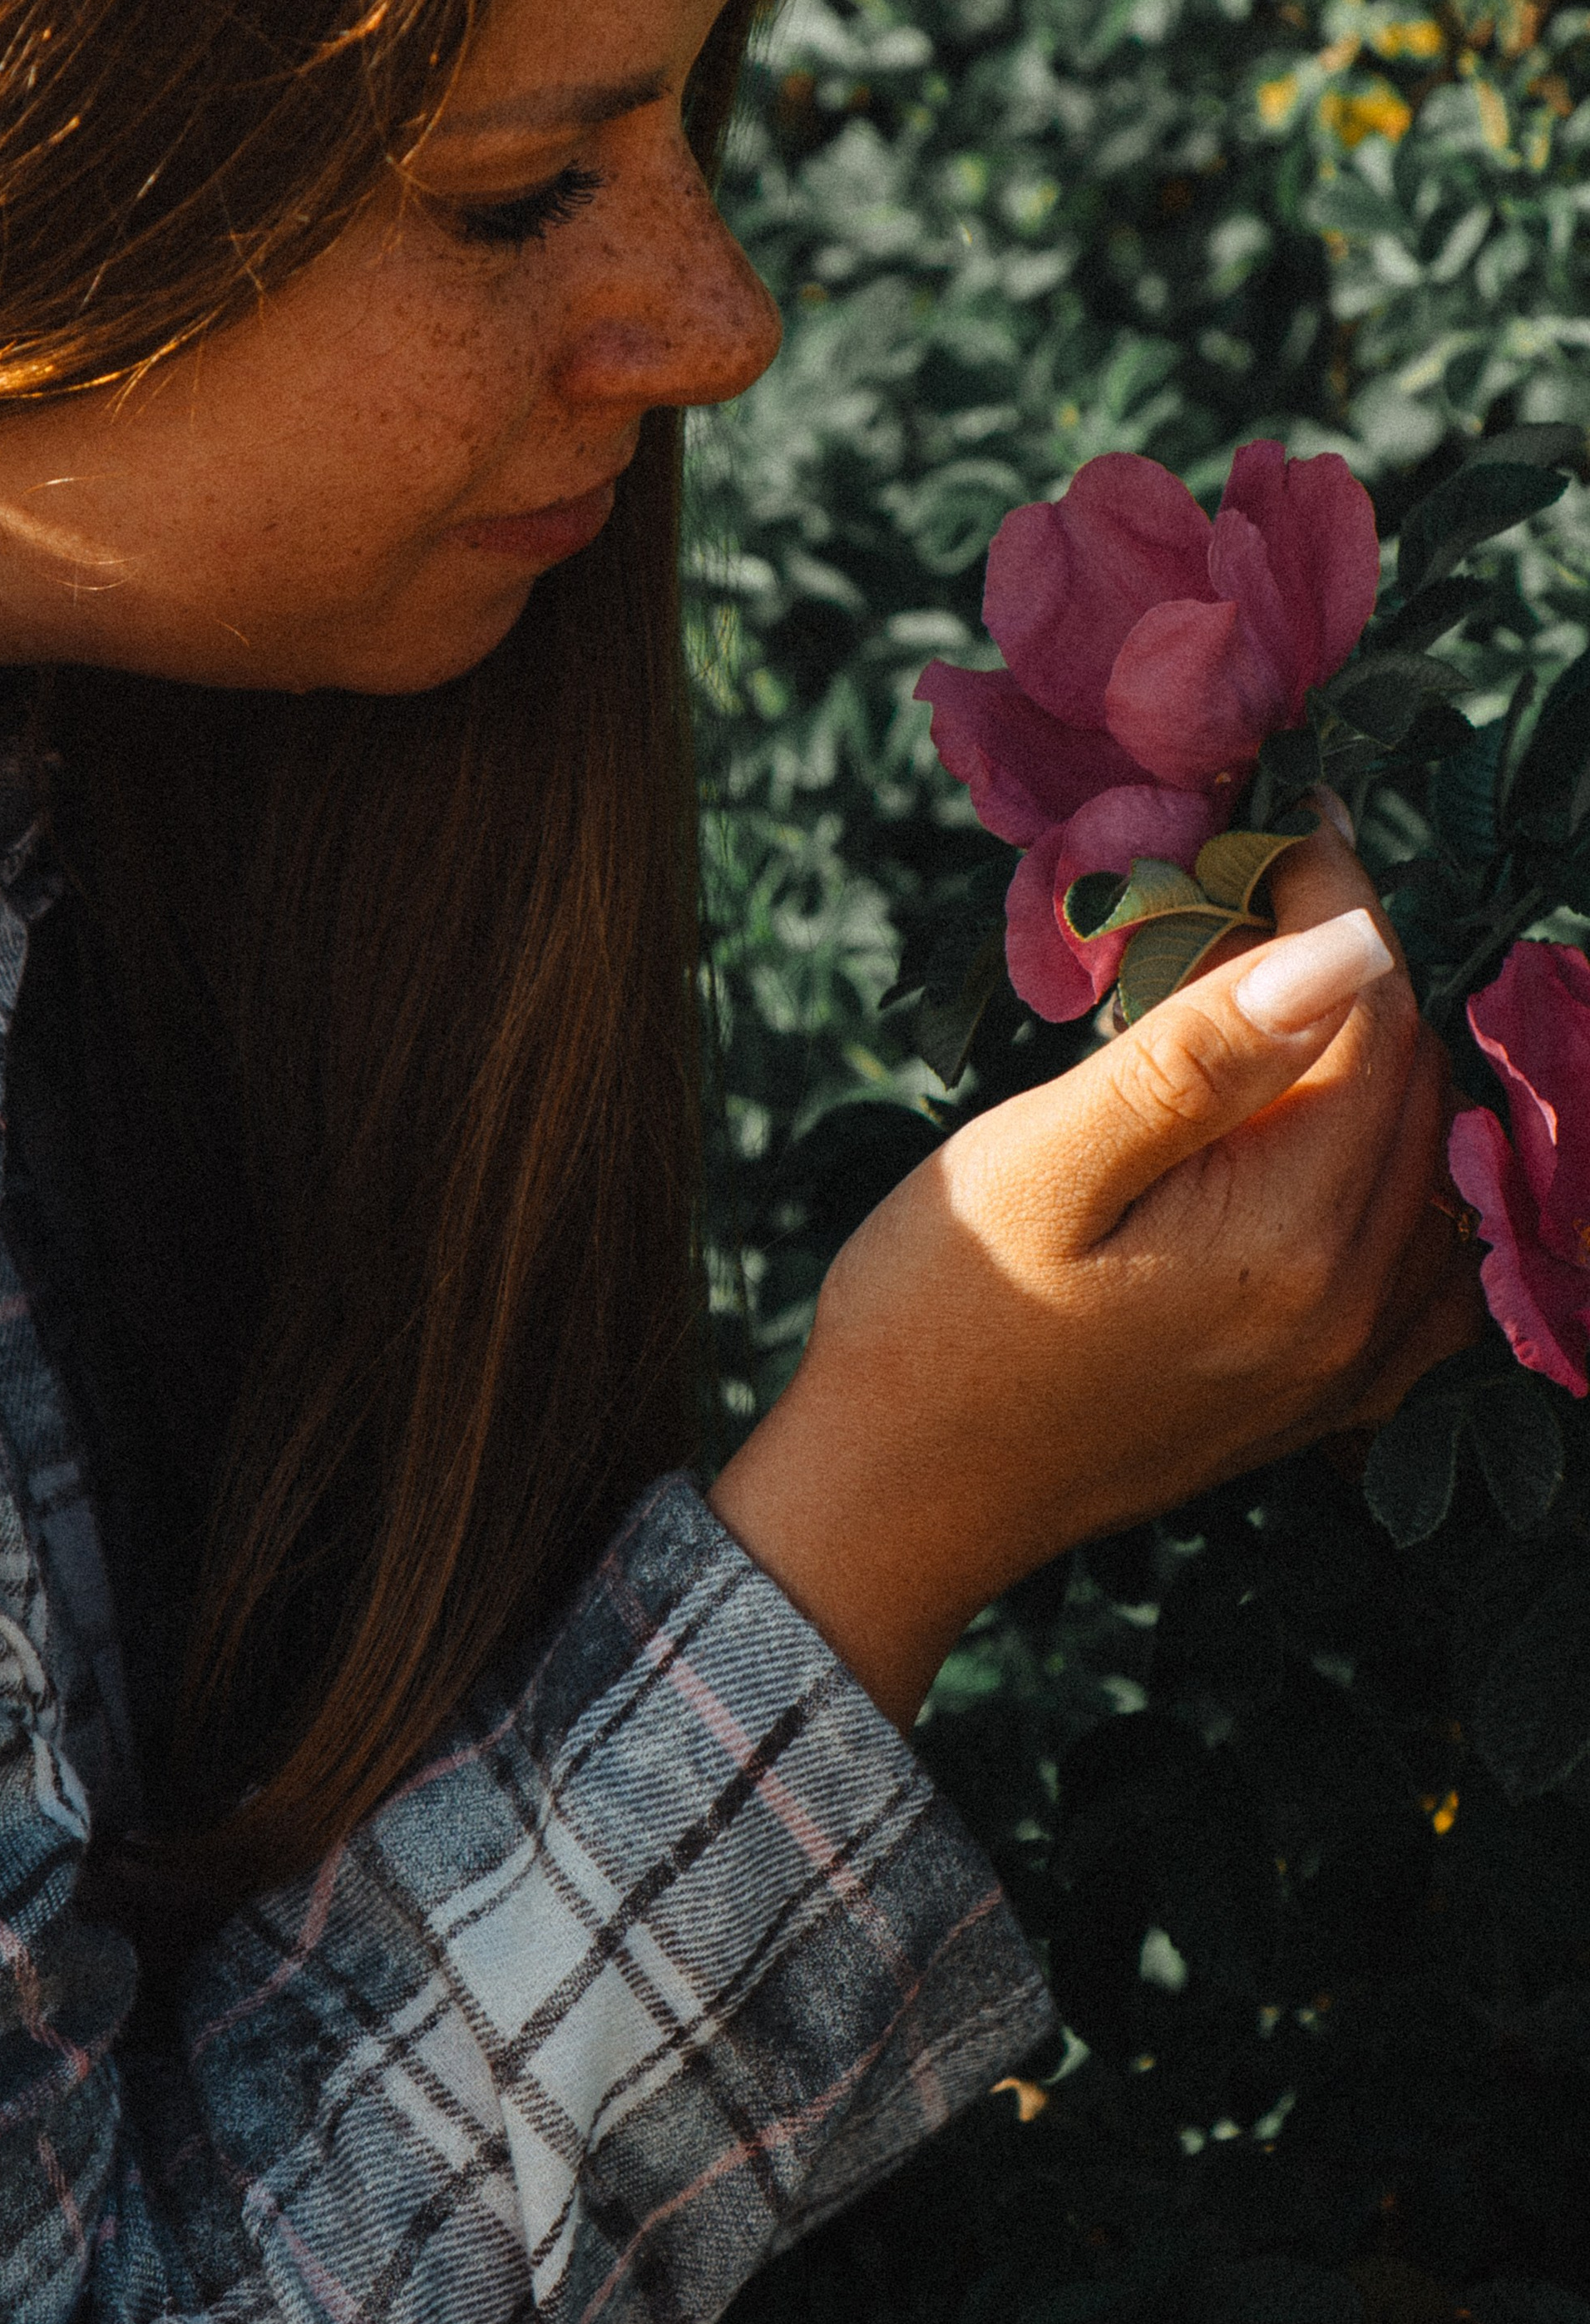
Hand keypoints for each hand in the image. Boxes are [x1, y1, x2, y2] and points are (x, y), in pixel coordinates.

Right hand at [709, 827, 1480, 1735]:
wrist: (894, 1497)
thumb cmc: (935, 1318)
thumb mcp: (1040, 1164)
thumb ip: (1198, 1057)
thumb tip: (1345, 946)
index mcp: (1290, 1240)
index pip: (1371, 1018)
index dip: (1333, 903)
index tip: (1276, 826)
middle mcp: (1354, 1310)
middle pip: (1413, 1082)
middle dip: (1350, 970)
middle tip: (1251, 895)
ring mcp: (1349, 1364)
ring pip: (1428, 1159)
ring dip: (1372, 1059)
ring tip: (1267, 1000)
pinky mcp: (1323, 1394)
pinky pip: (1422, 1256)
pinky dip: (1392, 1167)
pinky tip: (1317, 1133)